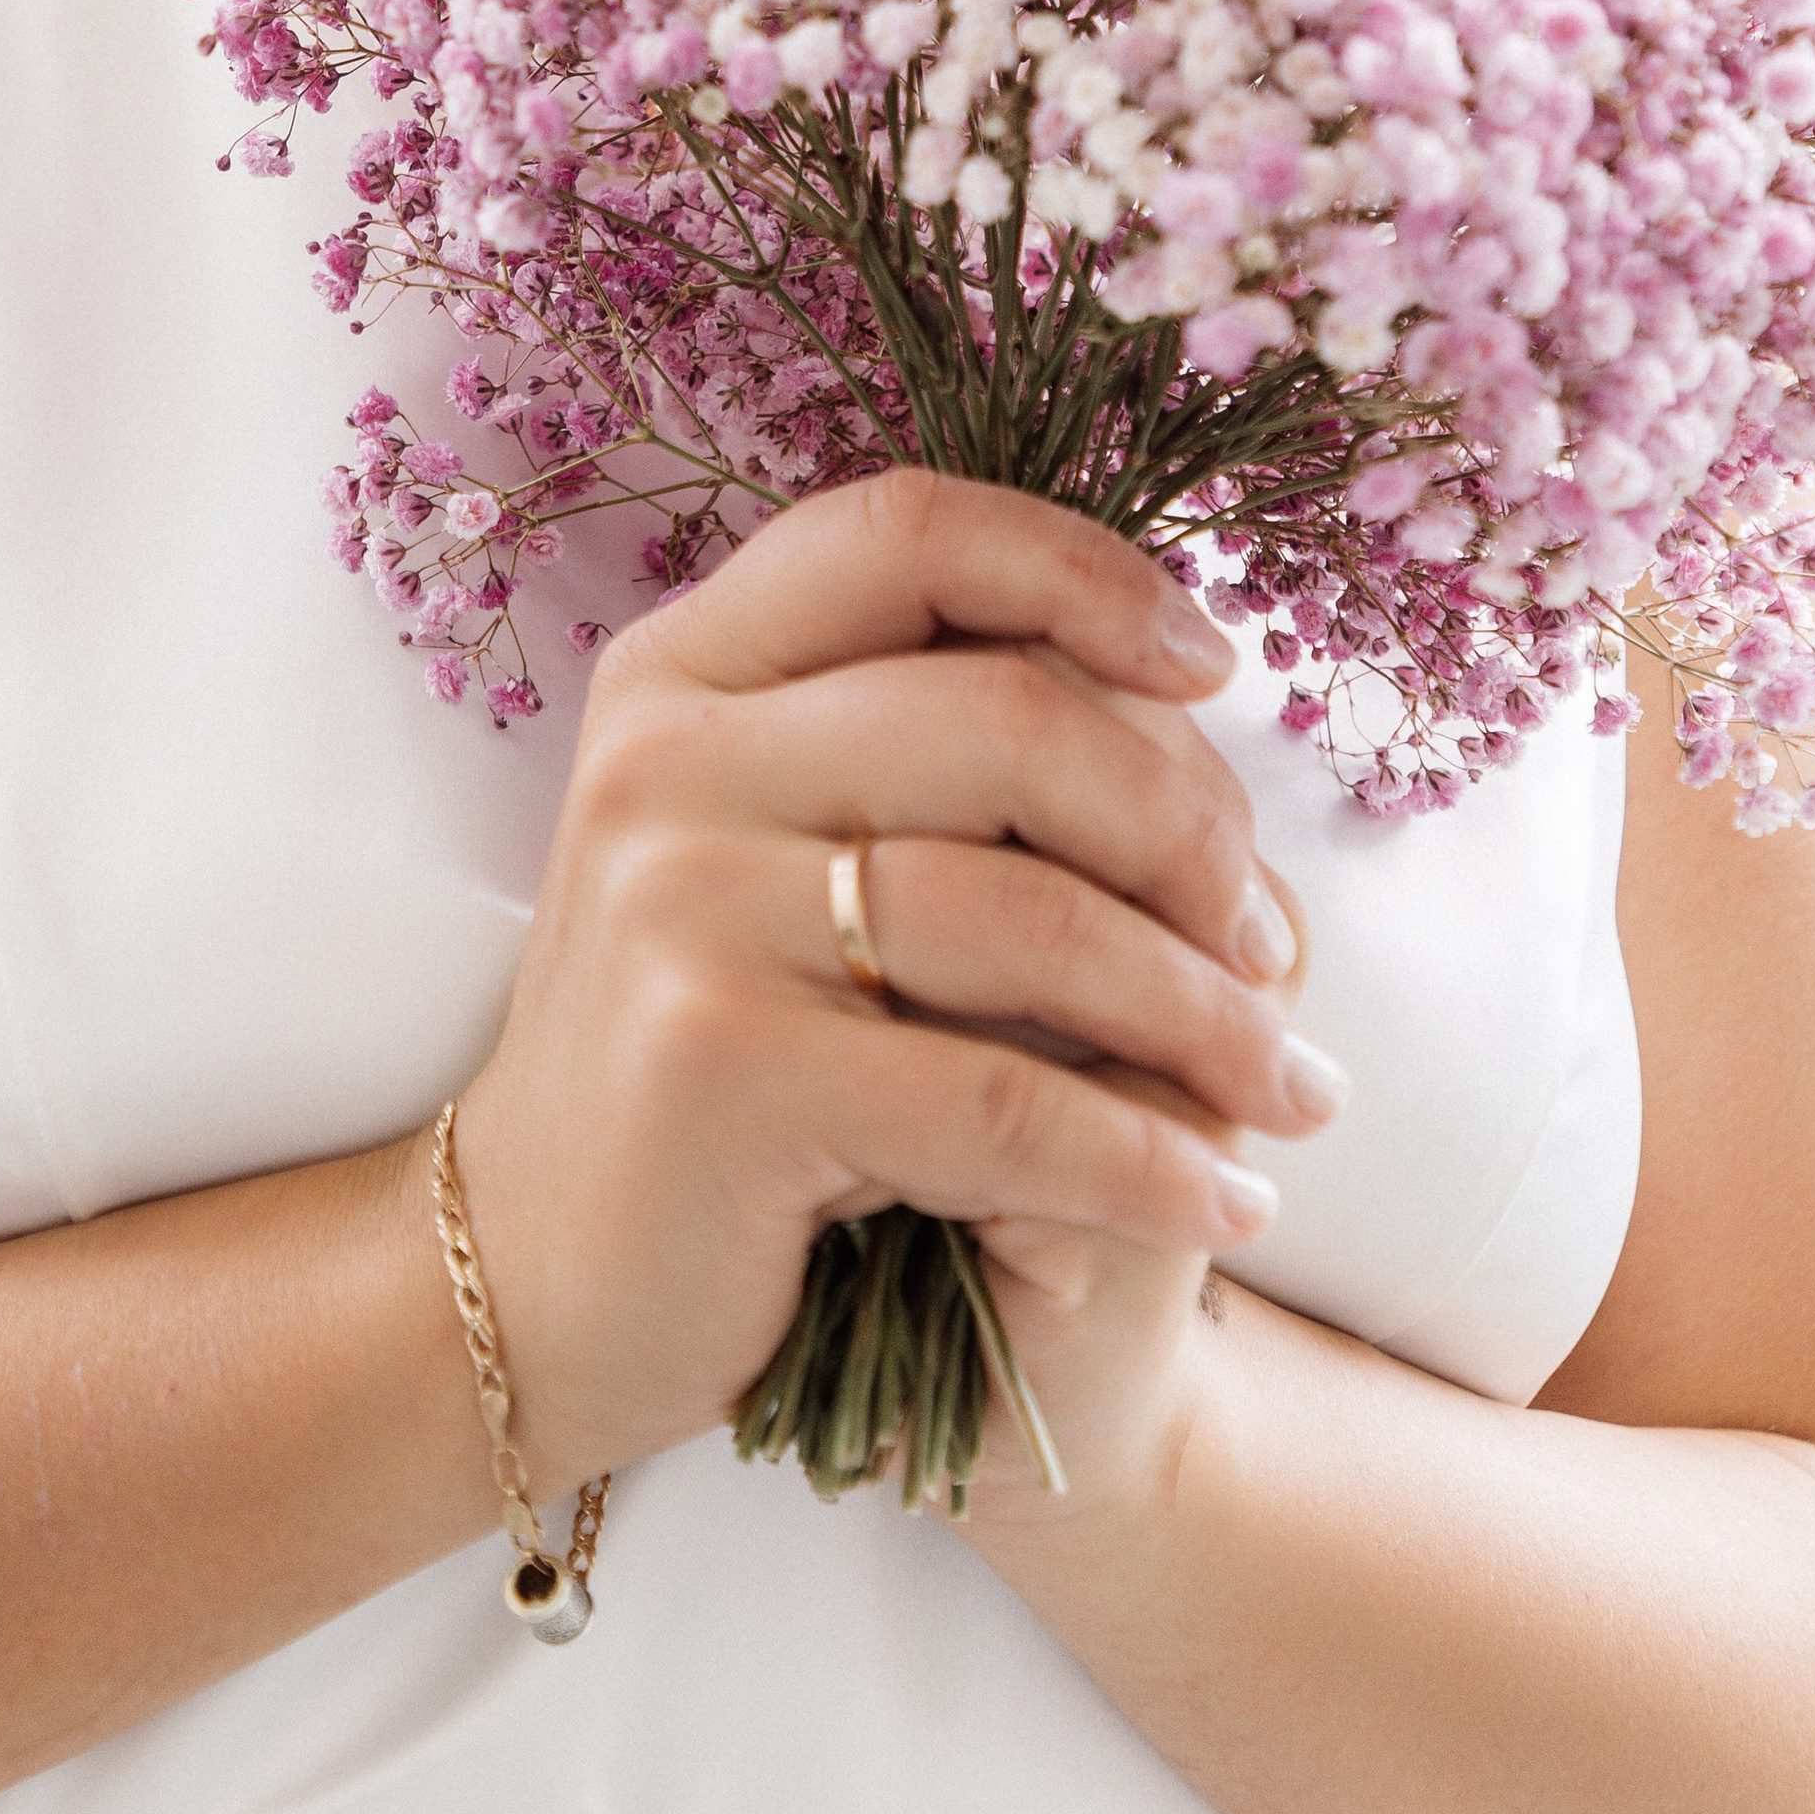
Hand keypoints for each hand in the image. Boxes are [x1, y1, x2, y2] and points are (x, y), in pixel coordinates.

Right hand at [451, 469, 1345, 1493]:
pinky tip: (1222, 1203)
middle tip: (1266, 944)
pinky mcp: (720, 1067)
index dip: (1086, 571)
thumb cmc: (712, 1050)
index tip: (1213, 668)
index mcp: (687, 670)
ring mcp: (681, 904)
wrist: (530, 1279)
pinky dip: (1147, 1161)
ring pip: (1035, 917)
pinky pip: (1007, 1098)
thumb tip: (1187, 694)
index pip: (911, 534)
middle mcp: (667, 759)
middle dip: (1190, 833)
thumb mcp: (772, 848)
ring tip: (1284, 1090)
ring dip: (1205, 1018)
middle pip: (1012, 714)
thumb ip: (918, 744)